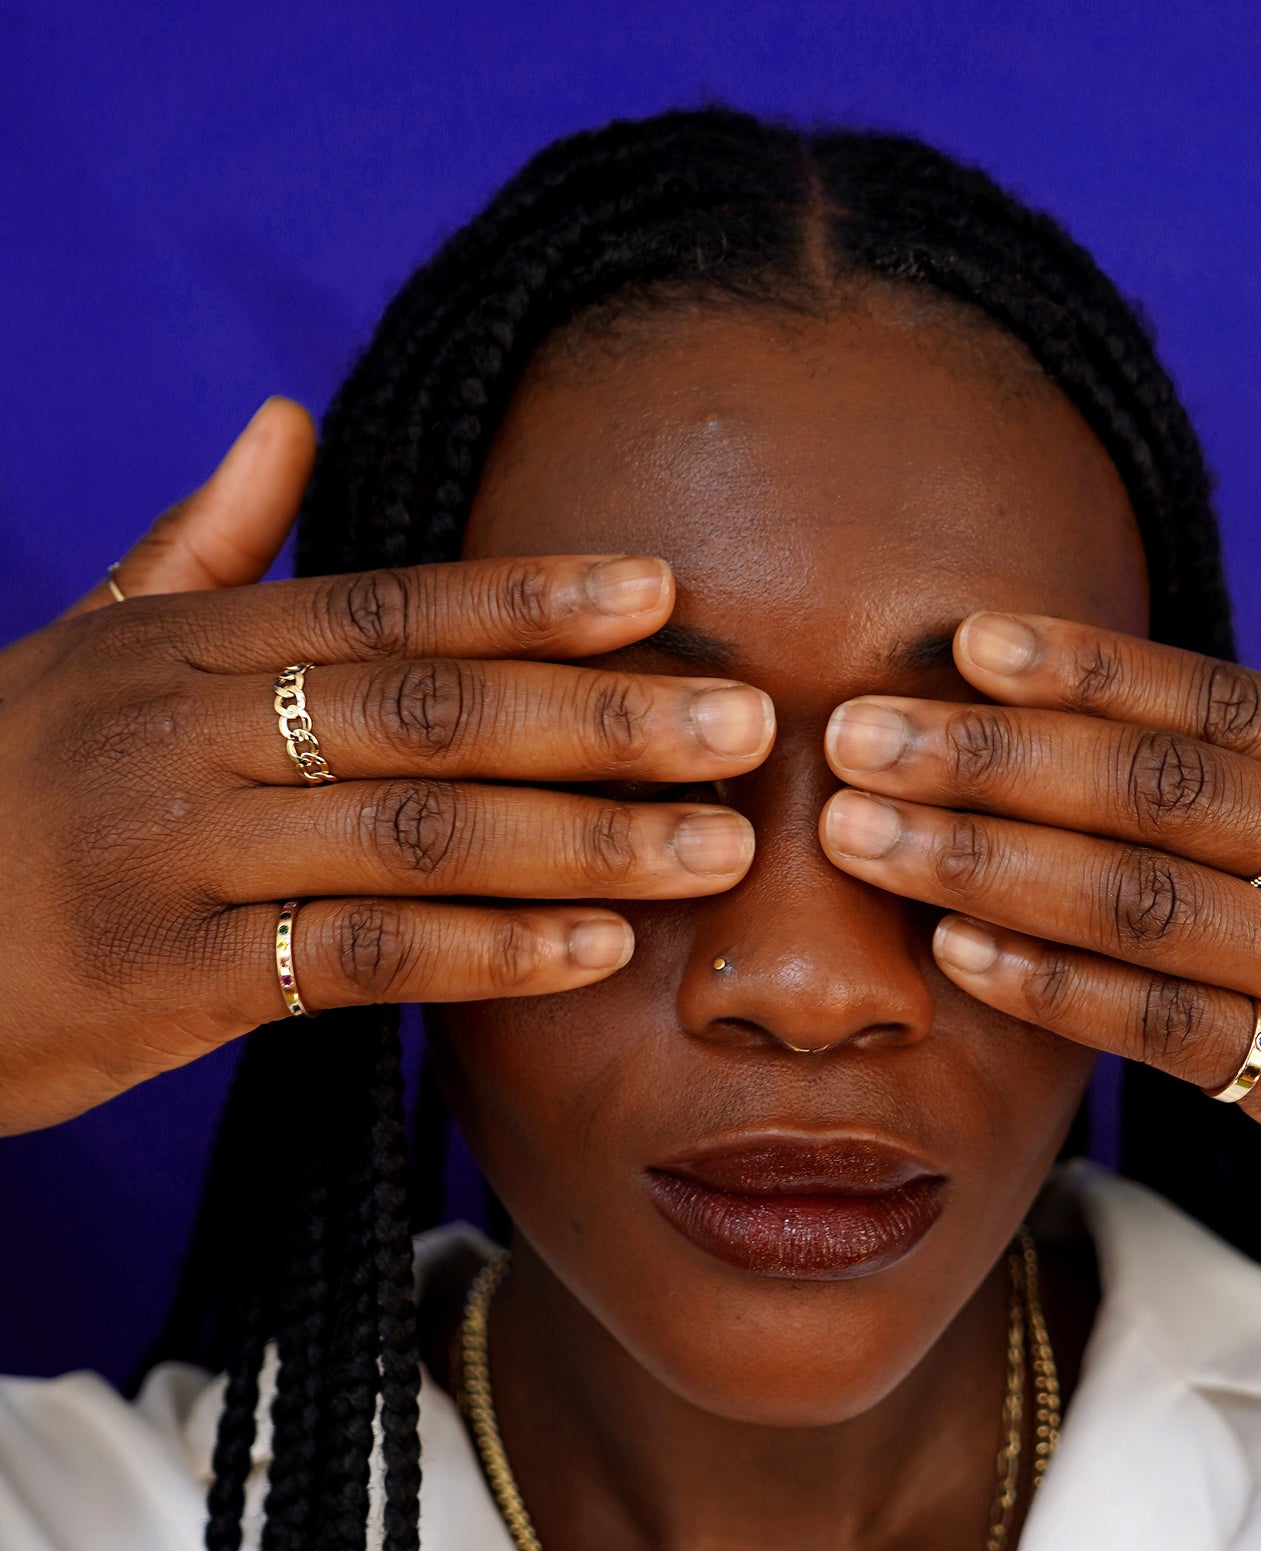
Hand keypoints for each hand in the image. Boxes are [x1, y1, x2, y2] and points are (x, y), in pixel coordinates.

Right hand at [0, 400, 771, 1135]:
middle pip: (435, 713)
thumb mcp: (88, 643)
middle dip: (604, 719)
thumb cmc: (3, 782)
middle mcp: (193, 731)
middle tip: (747, 723)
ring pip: (420, 835)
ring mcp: (182, 854)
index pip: (393, 607)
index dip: (534, 599)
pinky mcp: (170, 978)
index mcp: (191, 644)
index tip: (664, 594)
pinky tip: (595, 952)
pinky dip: (487, 953)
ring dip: (584, 842)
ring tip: (715, 850)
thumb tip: (285, 422)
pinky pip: (361, 958)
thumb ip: (201, 542)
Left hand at [820, 553, 1260, 1297]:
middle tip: (850, 735)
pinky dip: (1057, 988)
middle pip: (1150, 789)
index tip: (964, 639)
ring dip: (984, 863)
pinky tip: (957, 952)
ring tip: (857, 835)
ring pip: (1140, 901)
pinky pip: (1172, 1027)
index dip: (1087, 666)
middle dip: (987, 757)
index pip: (1217, 699)